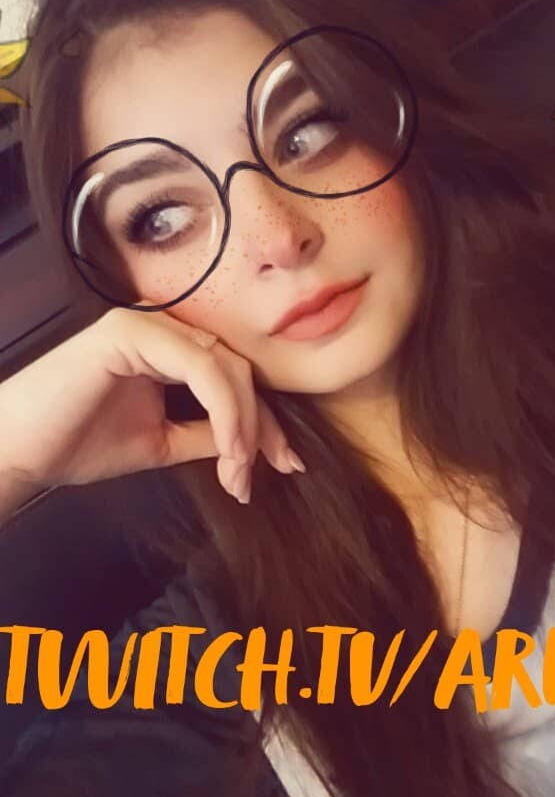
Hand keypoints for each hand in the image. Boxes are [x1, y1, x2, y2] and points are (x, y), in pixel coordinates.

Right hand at [0, 307, 304, 507]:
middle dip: (263, 423)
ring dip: (244, 425)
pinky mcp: (131, 333)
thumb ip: (205, 433)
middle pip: (237, 368)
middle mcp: (159, 326)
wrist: (17, 453)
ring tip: (239, 473)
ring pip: (225, 367)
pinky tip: (227, 452)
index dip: (264, 419)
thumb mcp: (160, 442)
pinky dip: (224, 411)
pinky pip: (200, 368)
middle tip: (276, 468)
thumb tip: (255, 442)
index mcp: (165, 346)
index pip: (232, 374)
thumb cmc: (75, 444)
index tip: (285, 462)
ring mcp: (144, 324)